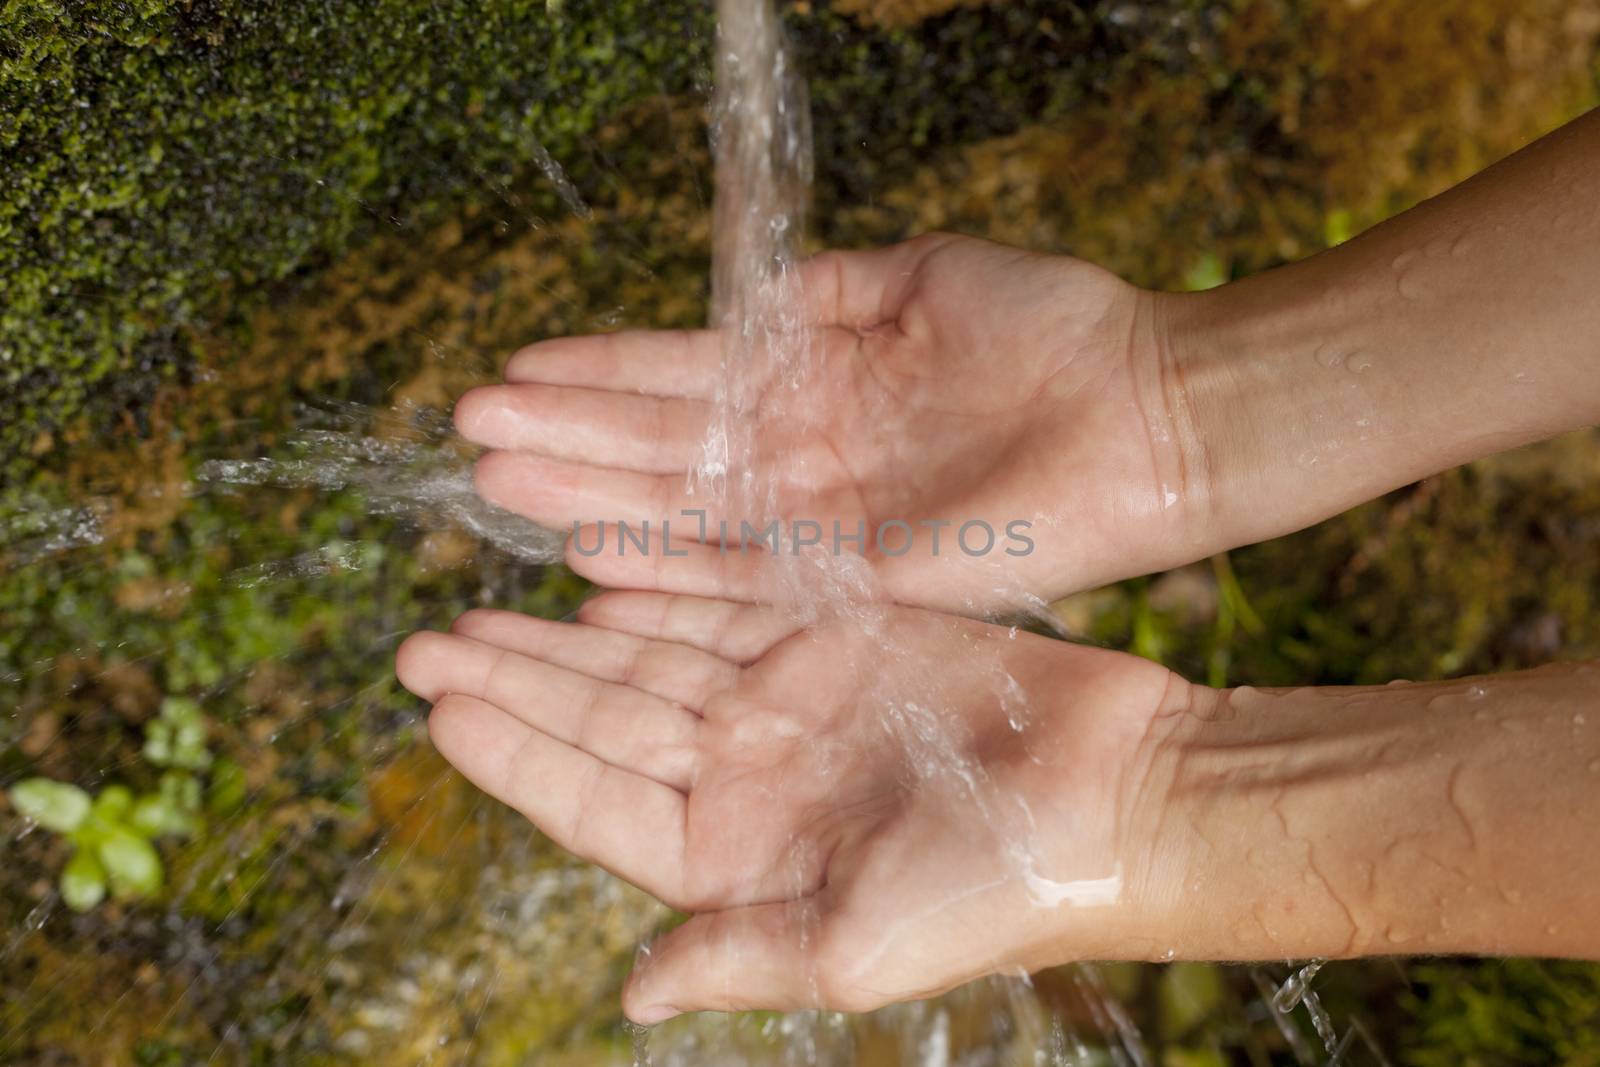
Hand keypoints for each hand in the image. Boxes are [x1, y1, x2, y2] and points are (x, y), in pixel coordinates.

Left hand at [394, 593, 1195, 1019]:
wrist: (1121, 796)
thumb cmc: (1001, 887)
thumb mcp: (856, 943)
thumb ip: (738, 955)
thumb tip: (630, 997)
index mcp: (738, 856)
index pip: (595, 802)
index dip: (515, 756)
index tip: (439, 709)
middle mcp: (750, 777)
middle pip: (604, 721)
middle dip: (515, 681)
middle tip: (423, 642)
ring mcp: (790, 703)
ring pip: (648, 660)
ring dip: (567, 634)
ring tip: (481, 607)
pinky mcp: (838, 638)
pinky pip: (725, 606)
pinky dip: (662, 589)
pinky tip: (598, 575)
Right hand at [453, 233, 1208, 612]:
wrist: (1153, 411)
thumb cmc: (1055, 330)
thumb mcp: (925, 277)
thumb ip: (828, 290)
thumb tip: (747, 293)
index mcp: (818, 381)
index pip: (689, 377)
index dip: (603, 372)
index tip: (517, 367)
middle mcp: (807, 458)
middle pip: (669, 449)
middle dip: (570, 437)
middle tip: (470, 433)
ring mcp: (827, 523)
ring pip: (688, 512)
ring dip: (594, 496)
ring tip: (501, 484)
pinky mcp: (862, 580)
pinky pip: (747, 579)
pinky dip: (671, 569)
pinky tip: (593, 556)